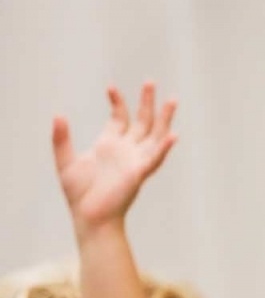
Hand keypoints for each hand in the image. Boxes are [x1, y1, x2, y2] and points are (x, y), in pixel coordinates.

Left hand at [53, 83, 177, 233]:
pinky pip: (155, 158)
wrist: (90, 216)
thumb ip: (61, 139)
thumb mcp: (64, 161)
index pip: (119, 118)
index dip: (117, 101)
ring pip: (155, 135)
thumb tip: (58, 115)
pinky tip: (172, 135)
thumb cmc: (79, 194)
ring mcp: (135, 160)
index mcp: (109, 144)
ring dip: (164, 119)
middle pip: (142, 121)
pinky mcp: (139, 173)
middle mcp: (126, 150)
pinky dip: (164, 147)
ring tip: (172, 101)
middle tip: (150, 82)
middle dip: (147, 102)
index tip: (111, 86)